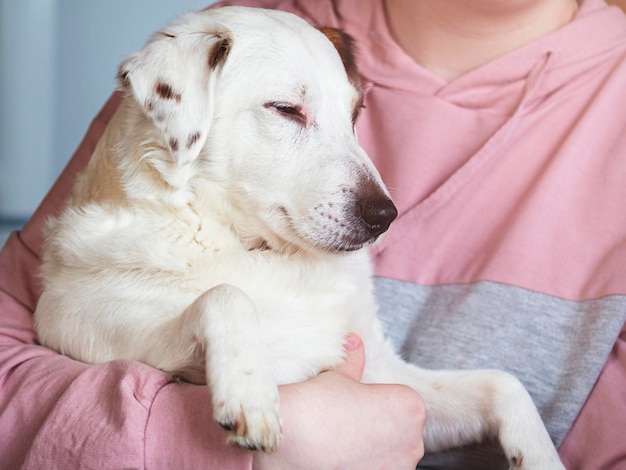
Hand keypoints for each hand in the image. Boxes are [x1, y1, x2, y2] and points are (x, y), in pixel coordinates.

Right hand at [253, 334, 425, 469]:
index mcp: (410, 406)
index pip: (401, 404)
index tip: (356, 406)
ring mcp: (401, 468)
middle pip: (401, 432)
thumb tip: (354, 343)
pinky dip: (364, 467)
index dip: (376, 403)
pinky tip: (341, 461)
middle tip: (347, 424)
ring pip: (391, 456)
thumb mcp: (338, 376)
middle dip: (380, 429)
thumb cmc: (318, 405)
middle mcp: (414, 440)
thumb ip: (353, 361)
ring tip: (342, 444)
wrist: (292, 439)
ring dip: (374, 452)